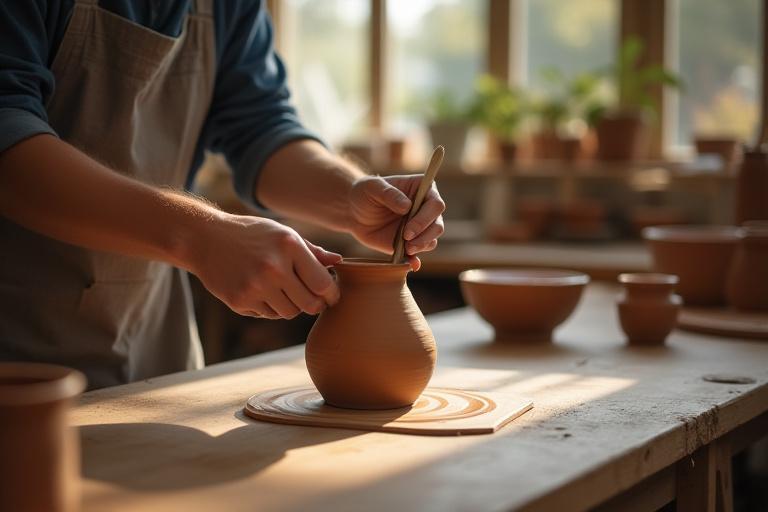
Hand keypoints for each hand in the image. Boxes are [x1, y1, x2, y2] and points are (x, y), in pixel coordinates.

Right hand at [190, 213, 340, 318]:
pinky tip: (262, 291)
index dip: (332, 294)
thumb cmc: (252, 234)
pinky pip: (268, 314)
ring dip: (292, 306)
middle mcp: (274, 267)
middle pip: (310, 304)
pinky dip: (270, 307)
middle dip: (316, 305)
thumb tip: (338, 262)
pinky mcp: (240, 300)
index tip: (331, 295)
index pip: (322, 283)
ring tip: (284, 291)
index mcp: (289, 246)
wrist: (206, 239)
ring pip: (290, 312)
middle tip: (315, 300)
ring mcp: (255, 286)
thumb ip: (312, 251)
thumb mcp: (282, 234)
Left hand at [348, 175, 445, 269]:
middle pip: (437, 225)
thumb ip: (389, 194)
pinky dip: (416, 260)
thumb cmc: (365, 193)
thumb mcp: (372, 187)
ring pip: (432, 240)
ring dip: (421, 247)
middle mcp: (426, 208)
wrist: (355, 212)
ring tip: (405, 249)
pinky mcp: (412, 242)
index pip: (436, 204)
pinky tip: (412, 264)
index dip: (425, 218)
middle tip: (407, 243)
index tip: (408, 230)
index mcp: (423, 190)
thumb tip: (407, 206)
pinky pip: (419, 253)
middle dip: (424, 236)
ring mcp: (420, 227)